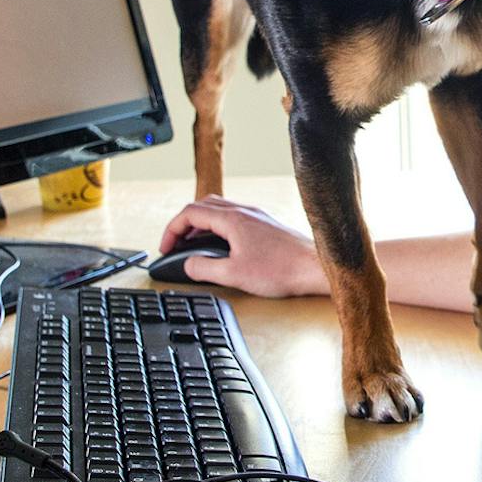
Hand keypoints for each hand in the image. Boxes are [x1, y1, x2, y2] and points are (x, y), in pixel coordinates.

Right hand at [156, 196, 323, 297]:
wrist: (316, 267)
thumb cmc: (282, 270)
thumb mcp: (233, 274)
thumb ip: (204, 268)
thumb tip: (188, 264)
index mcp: (232, 219)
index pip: (189, 213)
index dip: (171, 230)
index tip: (165, 248)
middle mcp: (244, 211)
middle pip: (202, 206)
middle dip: (183, 224)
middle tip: (175, 245)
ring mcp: (257, 216)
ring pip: (219, 209)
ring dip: (200, 225)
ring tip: (193, 245)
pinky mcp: (266, 225)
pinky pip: (233, 217)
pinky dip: (218, 227)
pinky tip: (221, 245)